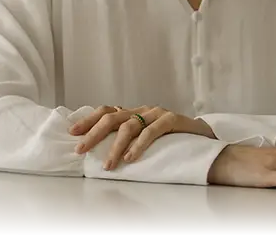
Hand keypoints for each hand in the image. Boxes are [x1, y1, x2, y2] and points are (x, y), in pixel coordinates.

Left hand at [69, 105, 215, 169]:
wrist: (203, 137)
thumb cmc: (172, 140)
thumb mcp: (145, 137)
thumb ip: (128, 139)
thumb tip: (99, 153)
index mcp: (134, 113)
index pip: (107, 111)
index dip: (89, 120)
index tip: (72, 133)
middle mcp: (143, 110)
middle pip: (113, 116)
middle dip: (94, 133)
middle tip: (81, 149)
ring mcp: (157, 113)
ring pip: (130, 125)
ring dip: (115, 146)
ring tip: (108, 165)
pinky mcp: (172, 119)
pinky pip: (152, 130)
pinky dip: (139, 144)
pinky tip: (131, 157)